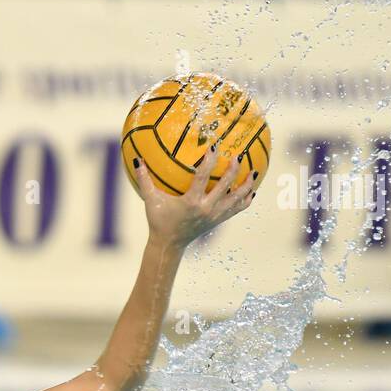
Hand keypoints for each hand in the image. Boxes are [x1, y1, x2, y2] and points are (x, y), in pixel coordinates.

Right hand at [133, 146, 259, 249]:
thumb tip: (137, 158)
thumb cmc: (158, 220)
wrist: (169, 244)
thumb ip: (144, 180)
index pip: (203, 177)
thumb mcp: (150, 200)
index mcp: (191, 202)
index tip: (215, 146)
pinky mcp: (219, 220)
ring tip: (253, 171)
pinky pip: (236, 209)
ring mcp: (214, 215)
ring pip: (236, 199)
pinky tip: (251, 190)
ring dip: (246, 185)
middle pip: (225, 186)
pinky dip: (245, 200)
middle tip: (238, 155)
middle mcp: (206, 208)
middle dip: (233, 170)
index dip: (210, 161)